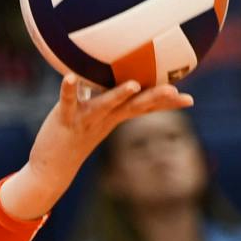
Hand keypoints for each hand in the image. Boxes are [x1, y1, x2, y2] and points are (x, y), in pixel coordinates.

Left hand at [1, 77, 192, 219]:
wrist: (52, 167)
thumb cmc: (74, 136)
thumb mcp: (94, 116)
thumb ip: (105, 96)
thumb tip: (113, 74)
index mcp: (114, 116)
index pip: (144, 108)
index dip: (166, 104)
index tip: (188, 99)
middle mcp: (104, 118)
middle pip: (134, 106)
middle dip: (155, 98)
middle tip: (175, 90)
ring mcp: (85, 119)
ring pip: (105, 105)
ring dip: (118, 95)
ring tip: (133, 84)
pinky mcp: (64, 119)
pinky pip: (68, 102)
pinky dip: (68, 89)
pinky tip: (69, 77)